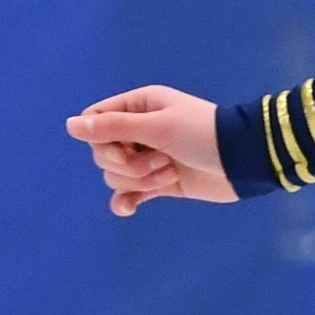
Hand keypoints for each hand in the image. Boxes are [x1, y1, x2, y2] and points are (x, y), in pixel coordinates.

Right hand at [66, 86, 235, 214]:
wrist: (244, 162)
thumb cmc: (205, 135)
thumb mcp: (158, 127)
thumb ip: (114, 127)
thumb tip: (70, 125)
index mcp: (139, 106)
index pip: (95, 121)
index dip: (100, 139)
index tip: (121, 147)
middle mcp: (140, 130)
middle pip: (102, 152)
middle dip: (125, 163)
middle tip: (157, 160)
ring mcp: (149, 158)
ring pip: (116, 175)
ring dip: (140, 179)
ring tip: (169, 172)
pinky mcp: (160, 182)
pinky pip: (130, 193)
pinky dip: (127, 201)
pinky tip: (128, 208)